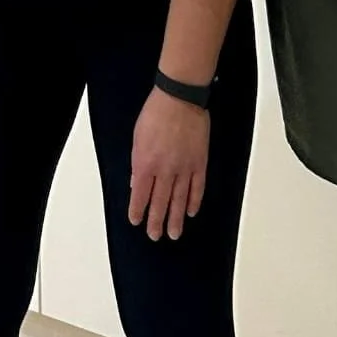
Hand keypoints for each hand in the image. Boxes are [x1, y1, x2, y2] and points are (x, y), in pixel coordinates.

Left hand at [130, 87, 209, 239]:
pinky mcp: (199, 162)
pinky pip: (197, 187)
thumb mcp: (137, 138)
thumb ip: (138, 163)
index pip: (141, 194)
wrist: (180, 99)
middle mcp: (166, 170)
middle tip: (155, 236)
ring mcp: (184, 167)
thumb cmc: (155, 114)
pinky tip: (190, 212)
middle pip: (160, 201)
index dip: (138, 210)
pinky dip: (193, 201)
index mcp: (146, 163)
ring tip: (174, 234)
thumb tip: (137, 183)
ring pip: (179, 199)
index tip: (136, 221)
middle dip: (157, 221)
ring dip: (175, 218)